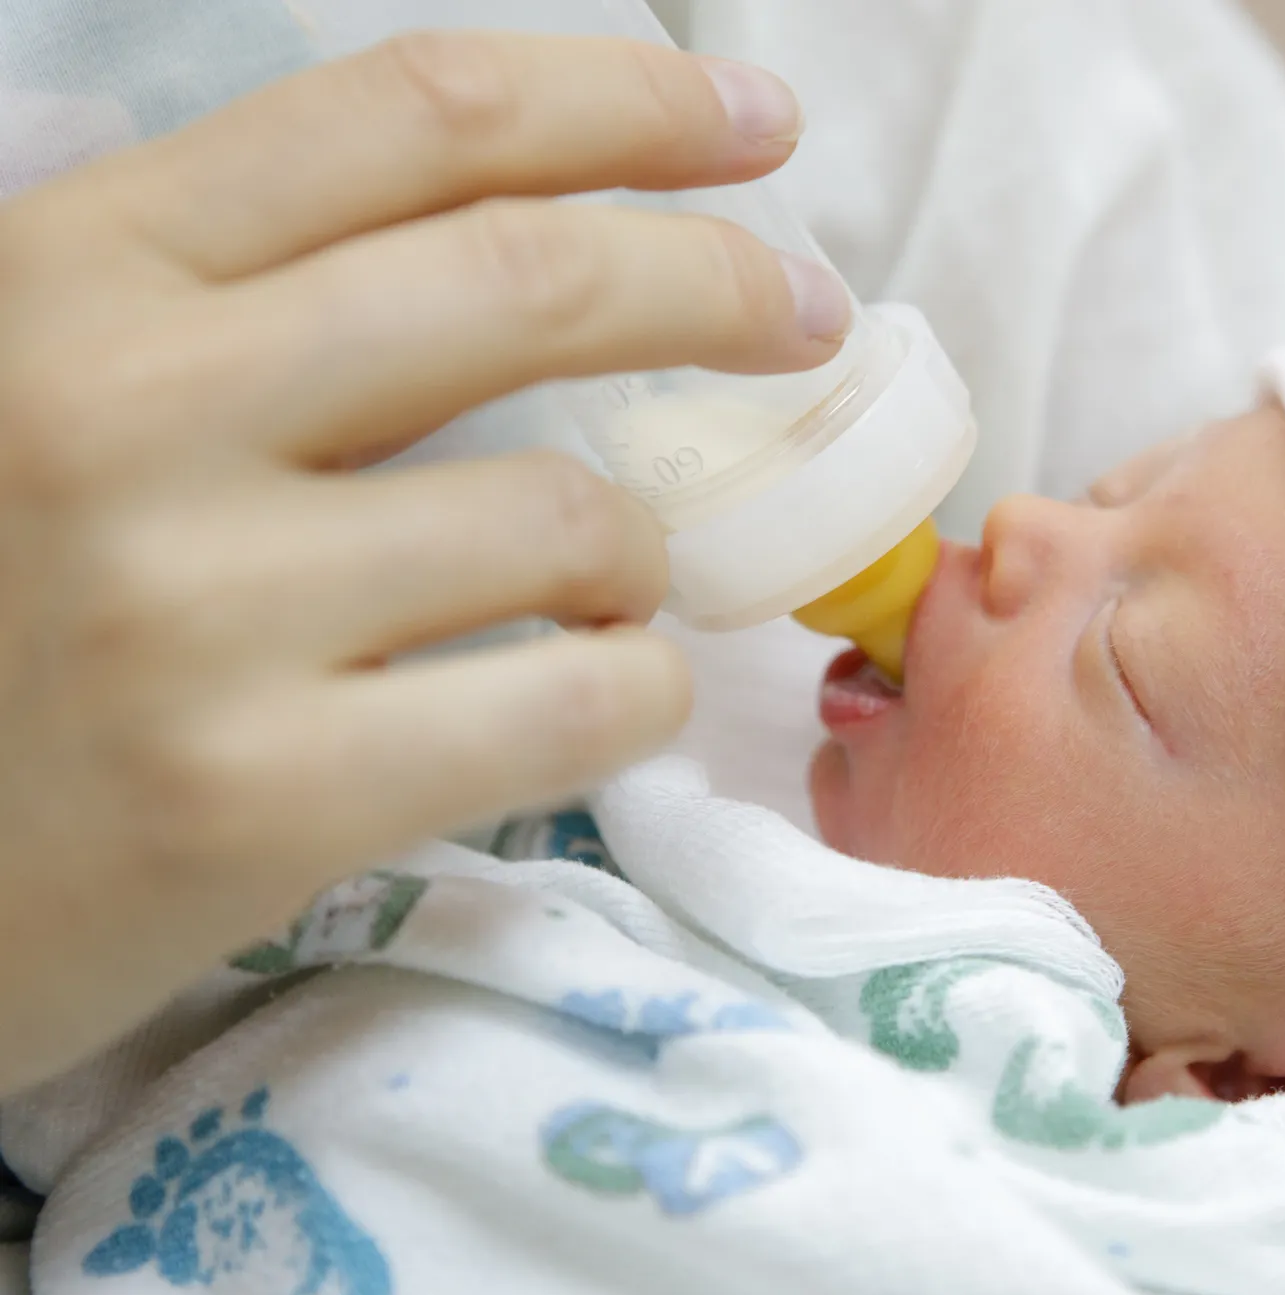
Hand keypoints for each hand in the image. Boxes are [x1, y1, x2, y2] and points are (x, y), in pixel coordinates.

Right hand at [0, 32, 849, 1091]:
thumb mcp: (42, 384)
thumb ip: (234, 303)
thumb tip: (526, 238)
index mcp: (76, 270)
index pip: (414, 118)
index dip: (626, 101)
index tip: (755, 123)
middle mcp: (125, 406)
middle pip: (530, 280)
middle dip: (718, 283)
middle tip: (803, 314)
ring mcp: (191, 609)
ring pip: (574, 520)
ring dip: (646, 552)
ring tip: (607, 591)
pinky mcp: (252, 797)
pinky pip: (573, 702)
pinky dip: (637, 691)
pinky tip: (600, 693)